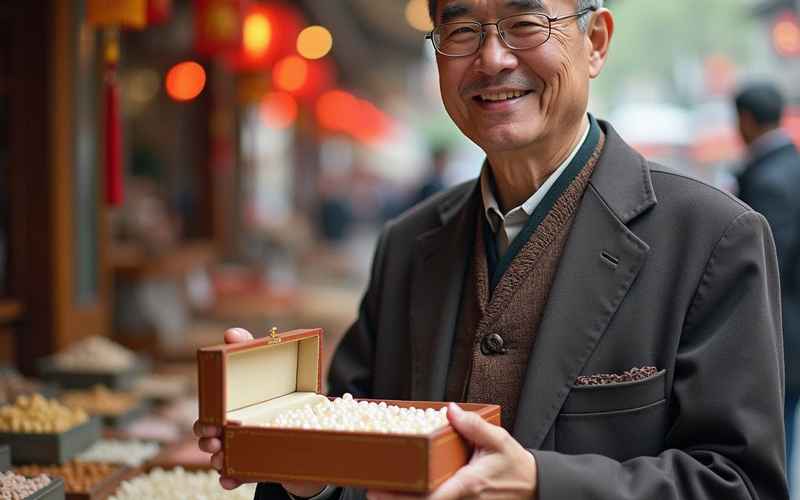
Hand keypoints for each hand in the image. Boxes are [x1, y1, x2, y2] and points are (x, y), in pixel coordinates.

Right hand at [193, 328, 326, 496]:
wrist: (314, 423)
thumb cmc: (283, 390)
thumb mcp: (271, 367)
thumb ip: (250, 348)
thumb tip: (231, 333)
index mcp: (235, 407)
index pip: (210, 415)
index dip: (203, 421)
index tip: (208, 421)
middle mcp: (235, 430)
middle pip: (210, 438)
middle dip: (206, 440)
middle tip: (214, 439)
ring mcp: (246, 448)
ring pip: (223, 458)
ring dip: (217, 460)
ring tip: (222, 460)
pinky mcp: (260, 464)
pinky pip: (243, 474)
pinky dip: (232, 478)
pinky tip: (230, 480)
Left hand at [366, 403, 537, 499]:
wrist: (535, 487)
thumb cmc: (516, 466)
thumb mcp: (498, 440)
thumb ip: (473, 426)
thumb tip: (450, 410)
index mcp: (468, 484)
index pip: (431, 497)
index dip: (404, 497)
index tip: (381, 490)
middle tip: (373, 491)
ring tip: (381, 493)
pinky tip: (406, 493)